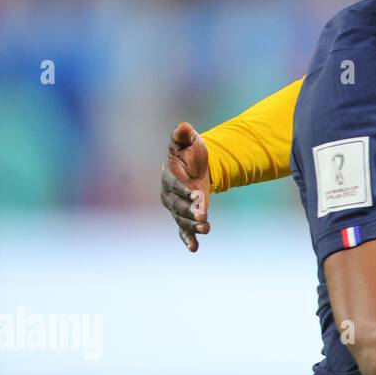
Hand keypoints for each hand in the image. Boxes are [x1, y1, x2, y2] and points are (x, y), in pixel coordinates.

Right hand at [160, 122, 211, 251]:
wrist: (193, 165)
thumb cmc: (189, 151)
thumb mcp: (188, 141)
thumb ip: (183, 135)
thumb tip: (183, 126)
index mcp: (170, 176)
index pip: (176, 185)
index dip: (185, 191)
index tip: (196, 195)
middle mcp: (169, 194)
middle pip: (178, 206)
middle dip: (190, 212)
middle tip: (202, 217)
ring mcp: (176, 207)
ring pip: (182, 219)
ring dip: (192, 226)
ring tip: (205, 228)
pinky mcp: (184, 216)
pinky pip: (182, 230)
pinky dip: (187, 239)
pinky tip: (193, 248)